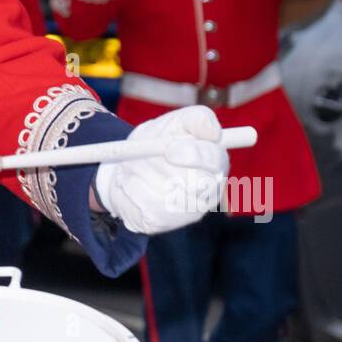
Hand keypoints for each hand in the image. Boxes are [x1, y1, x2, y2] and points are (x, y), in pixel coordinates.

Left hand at [93, 105, 228, 234]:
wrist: (126, 166)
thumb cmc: (157, 142)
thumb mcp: (175, 123)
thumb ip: (197, 119)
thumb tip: (213, 131)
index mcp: (216, 162)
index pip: (216, 161)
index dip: (194, 155)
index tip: (169, 149)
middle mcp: (210, 191)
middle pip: (196, 184)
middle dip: (162, 167)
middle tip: (141, 157)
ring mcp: (190, 211)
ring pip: (169, 195)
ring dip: (142, 174)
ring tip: (133, 165)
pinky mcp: (167, 223)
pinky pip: (150, 207)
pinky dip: (134, 190)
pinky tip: (132, 182)